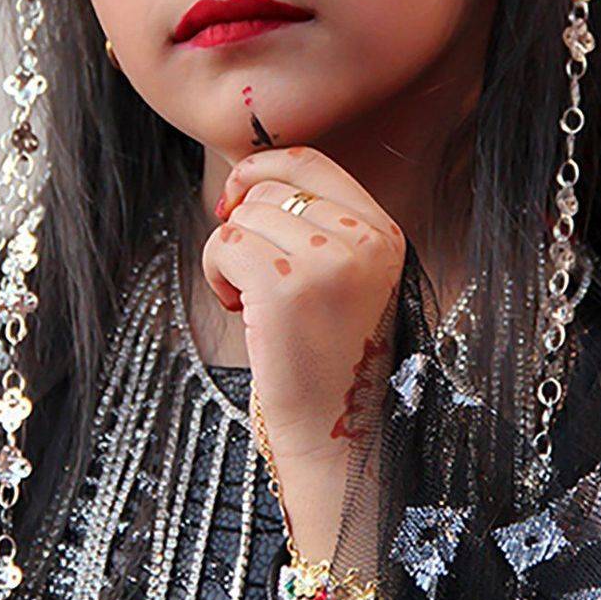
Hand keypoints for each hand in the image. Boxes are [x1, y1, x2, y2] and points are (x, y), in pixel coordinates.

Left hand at [204, 145, 405, 469]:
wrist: (339, 437)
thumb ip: (315, 225)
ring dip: (228, 256)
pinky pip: (225, 243)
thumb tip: (246, 180)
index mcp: (383, 232)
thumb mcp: (344, 278)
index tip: (237, 200)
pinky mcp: (286, 286)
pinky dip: (217, 273)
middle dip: (243, 226)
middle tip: (252, 279)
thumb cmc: (328, 359)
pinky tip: (241, 309)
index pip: (309, 162)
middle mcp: (363, 240)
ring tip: (252, 302)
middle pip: (269, 189)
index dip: (261, 171)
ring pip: (243, 217)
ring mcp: (327, 260)